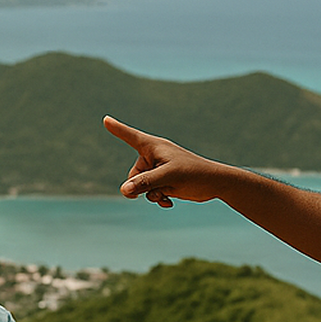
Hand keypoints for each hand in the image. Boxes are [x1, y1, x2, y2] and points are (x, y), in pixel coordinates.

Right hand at [104, 116, 233, 207]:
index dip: (117, 129)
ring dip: (151, 194)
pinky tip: (169, 202)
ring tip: (167, 194)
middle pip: (133, 175)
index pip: (130, 136)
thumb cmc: (194, 174)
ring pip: (141, 186)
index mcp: (153, 147)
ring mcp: (158, 170)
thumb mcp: (168, 178)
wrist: (215, 184)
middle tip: (156, 190)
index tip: (106, 119)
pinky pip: (150, 192)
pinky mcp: (164, 181)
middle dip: (141, 186)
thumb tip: (124, 191)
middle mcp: (154, 156)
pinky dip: (158, 198)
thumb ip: (145, 183)